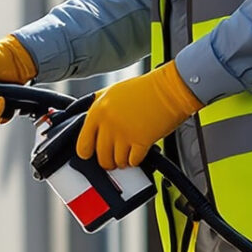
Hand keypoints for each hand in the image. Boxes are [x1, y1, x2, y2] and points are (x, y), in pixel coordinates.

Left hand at [76, 62, 202, 168]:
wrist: (169, 89)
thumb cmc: (144, 88)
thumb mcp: (112, 92)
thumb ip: (98, 106)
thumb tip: (88, 119)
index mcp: (98, 112)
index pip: (83, 144)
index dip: (87, 152)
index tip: (91, 153)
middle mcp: (109, 124)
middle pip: (101, 157)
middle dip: (107, 161)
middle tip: (112, 157)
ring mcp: (125, 134)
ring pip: (117, 162)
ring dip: (122, 161)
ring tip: (126, 155)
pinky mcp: (142, 142)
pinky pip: (133, 161)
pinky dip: (135, 160)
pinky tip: (137, 153)